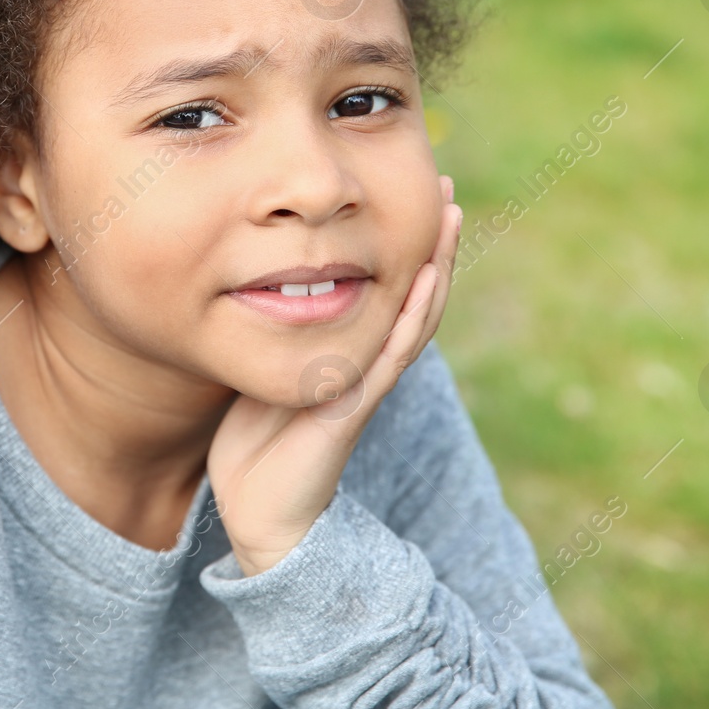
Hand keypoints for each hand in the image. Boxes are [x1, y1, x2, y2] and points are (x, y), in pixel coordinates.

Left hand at [208, 174, 463, 576]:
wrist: (262, 516)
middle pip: (414, 298)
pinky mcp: (352, 409)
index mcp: (348, 356)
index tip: (419, 198)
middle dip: (434, 247)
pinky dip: (409, 321)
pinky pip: (389, 359)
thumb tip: (259, 286)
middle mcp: (365, 366)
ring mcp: (364, 386)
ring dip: (435, 270)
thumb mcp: (263, 372)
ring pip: (413, 321)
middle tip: (451, 193)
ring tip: (450, 220)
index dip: (407, 250)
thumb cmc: (257, 448)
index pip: (388, 293)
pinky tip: (422, 284)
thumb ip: (274, 336)